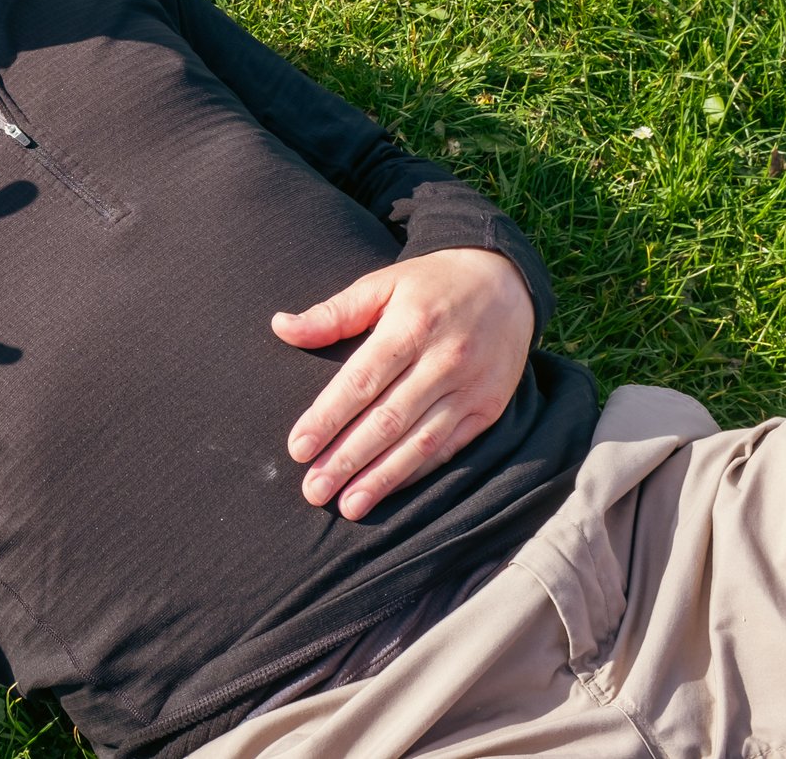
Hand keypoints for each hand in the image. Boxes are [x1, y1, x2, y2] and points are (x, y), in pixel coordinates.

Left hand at [271, 248, 533, 519]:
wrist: (505, 281)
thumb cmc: (430, 285)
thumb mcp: (381, 284)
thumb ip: (332, 313)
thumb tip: (280, 327)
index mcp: (410, 327)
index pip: (361, 381)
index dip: (328, 417)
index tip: (298, 449)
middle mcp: (443, 361)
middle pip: (388, 420)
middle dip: (348, 459)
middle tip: (313, 489)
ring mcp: (470, 388)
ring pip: (420, 443)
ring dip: (381, 478)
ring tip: (347, 505)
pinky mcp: (488, 409)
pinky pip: (448, 448)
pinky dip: (416, 473)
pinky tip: (388, 491)